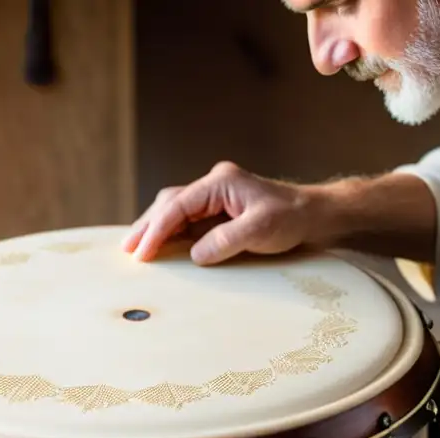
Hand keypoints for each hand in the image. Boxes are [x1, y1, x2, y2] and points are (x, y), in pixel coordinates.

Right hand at [122, 161, 316, 264]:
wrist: (311, 214)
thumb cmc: (290, 218)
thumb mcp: (260, 229)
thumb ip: (226, 240)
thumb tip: (195, 254)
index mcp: (220, 182)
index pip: (179, 205)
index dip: (158, 229)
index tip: (143, 251)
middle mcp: (214, 185)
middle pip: (170, 202)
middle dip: (147, 226)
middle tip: (128, 250)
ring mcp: (215, 196)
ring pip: (175, 209)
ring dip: (156, 228)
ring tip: (136, 249)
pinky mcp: (219, 210)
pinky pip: (187, 219)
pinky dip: (171, 232)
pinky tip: (160, 245)